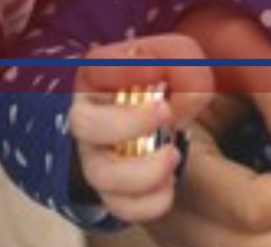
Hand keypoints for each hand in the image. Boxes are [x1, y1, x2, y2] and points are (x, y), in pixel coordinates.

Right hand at [68, 34, 213, 223]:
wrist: (159, 124)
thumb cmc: (164, 86)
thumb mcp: (180, 63)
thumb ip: (187, 68)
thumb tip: (180, 99)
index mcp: (101, 76)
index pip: (97, 66)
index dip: (121, 70)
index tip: (153, 71)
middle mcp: (91, 117)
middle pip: (83, 123)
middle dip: (125, 123)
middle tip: (165, 113)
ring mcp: (97, 157)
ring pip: (101, 174)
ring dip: (142, 170)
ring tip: (173, 155)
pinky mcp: (113, 191)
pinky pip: (123, 207)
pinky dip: (150, 201)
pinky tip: (170, 183)